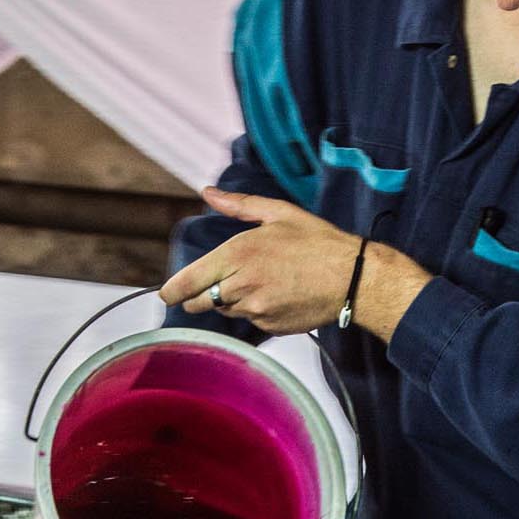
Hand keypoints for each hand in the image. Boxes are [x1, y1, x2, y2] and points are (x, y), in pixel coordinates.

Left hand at [160, 187, 358, 335]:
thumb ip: (237, 205)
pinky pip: (250, 321)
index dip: (173, 290)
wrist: (352, 278)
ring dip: (230, 300)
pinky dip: (254, 310)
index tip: (166, 295)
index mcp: (238, 253)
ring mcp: (254, 309)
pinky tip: (275, 295)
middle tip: (204, 290)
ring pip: (226, 311)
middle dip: (198, 297)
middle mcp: (241, 285)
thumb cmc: (318, 242)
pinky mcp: (268, 326)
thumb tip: (209, 193)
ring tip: (258, 283)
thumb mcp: (277, 213)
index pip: (189, 281)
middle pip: (201, 301)